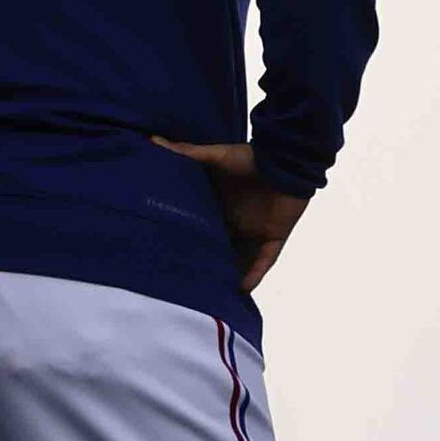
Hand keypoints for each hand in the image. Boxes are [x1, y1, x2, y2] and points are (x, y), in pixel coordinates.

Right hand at [153, 139, 309, 292]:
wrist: (287, 158)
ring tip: (210, 299)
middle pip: (218, 251)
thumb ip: (186, 153)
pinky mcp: (274, 237)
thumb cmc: (250, 157)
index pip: (201, 232)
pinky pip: (264, 261)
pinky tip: (241, 291)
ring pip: (240, 261)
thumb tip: (152, 140)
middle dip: (206, 267)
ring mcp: (256, 233)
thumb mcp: (215, 157)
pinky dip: (254, 275)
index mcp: (219, 209)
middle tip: (185, 288)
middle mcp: (235, 225)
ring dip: (229, 277)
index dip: (188, 244)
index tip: (168, 259)